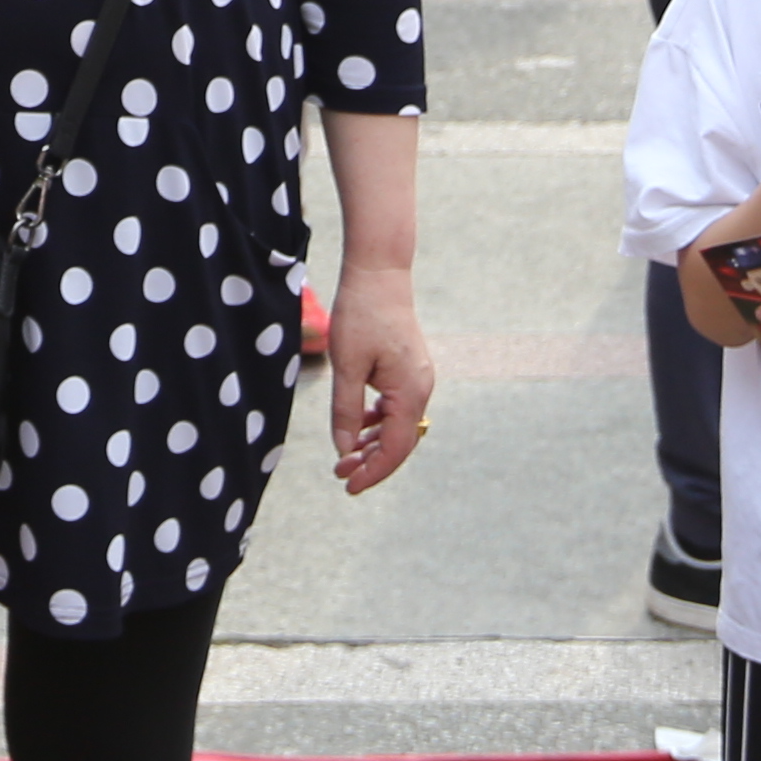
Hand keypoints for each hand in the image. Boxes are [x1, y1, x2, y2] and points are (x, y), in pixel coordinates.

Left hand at [322, 275, 436, 493]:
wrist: (379, 274)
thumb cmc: (361, 315)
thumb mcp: (346, 366)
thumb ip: (346, 411)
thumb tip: (344, 450)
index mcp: (410, 392)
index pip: (395, 448)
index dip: (372, 472)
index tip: (349, 486)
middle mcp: (421, 389)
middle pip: (400, 442)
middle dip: (371, 462)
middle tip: (339, 474)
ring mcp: (418, 379)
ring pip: (398, 426)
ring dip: (373, 443)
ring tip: (345, 456)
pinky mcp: (409, 370)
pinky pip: (397, 407)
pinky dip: (379, 422)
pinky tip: (358, 428)